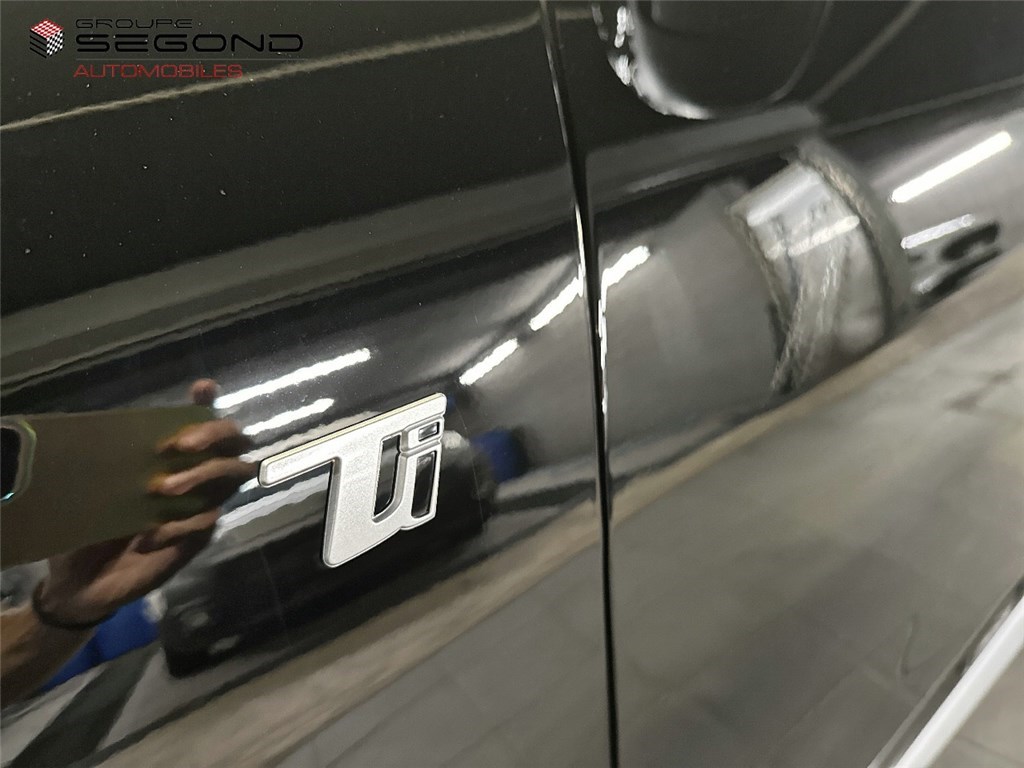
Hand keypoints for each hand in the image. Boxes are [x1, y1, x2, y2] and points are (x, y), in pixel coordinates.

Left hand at [36, 380, 254, 625]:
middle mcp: (195, 476)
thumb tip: (108, 428)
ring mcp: (201, 506)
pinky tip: (150, 535)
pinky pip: (207, 521)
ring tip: (164, 490)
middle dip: (214, 435)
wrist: (80, 583)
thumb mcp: (94, 490)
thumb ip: (112, 463)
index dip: (208, 403)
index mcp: (171, 460)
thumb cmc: (86, 528)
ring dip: (204, 475)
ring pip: (233, 475)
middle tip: (178, 447)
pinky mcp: (197, 538)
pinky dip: (180, 524)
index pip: (199, 423)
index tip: (204, 388)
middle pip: (235, 442)